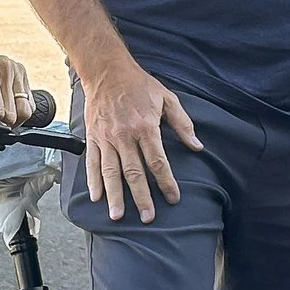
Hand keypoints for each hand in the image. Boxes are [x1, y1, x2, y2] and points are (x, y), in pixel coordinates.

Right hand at [81, 59, 200, 222]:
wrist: (106, 71)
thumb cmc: (139, 85)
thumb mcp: (167, 98)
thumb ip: (182, 124)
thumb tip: (197, 146)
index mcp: (145, 127)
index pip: (158, 161)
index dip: (166, 182)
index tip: (172, 198)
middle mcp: (124, 135)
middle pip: (134, 172)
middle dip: (142, 197)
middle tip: (148, 218)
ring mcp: (106, 138)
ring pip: (111, 172)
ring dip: (115, 196)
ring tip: (118, 216)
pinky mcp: (93, 137)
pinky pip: (92, 163)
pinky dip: (93, 181)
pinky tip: (96, 198)